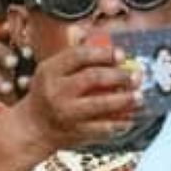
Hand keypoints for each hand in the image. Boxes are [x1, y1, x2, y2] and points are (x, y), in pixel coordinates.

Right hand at [10, 41, 138, 152]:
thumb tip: (96, 38)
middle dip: (119, 75)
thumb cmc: (46, 95)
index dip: (104, 53)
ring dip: (125, 99)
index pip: (79, 55)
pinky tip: (129, 119)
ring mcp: (65, 113)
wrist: (31, 128)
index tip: (121, 55)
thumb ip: (73, 57)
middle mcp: (56, 91)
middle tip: (135, 76)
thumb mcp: (50, 72)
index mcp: (49, 71)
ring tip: (139, 96)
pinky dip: (119, 123)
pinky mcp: (74, 131)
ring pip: (101, 103)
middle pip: (93, 77)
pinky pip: (102, 128)